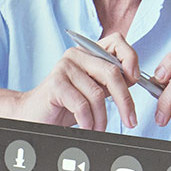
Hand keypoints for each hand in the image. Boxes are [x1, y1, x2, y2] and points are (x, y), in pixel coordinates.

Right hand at [12, 33, 141, 130]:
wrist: (34, 114)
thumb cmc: (66, 104)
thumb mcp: (94, 90)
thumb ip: (112, 81)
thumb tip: (136, 79)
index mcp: (88, 52)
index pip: (117, 41)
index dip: (131, 58)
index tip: (136, 79)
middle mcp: (76, 55)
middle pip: (112, 72)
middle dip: (125, 100)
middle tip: (130, 120)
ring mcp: (64, 67)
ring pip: (97, 94)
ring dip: (102, 118)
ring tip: (99, 129)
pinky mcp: (55, 83)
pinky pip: (82, 105)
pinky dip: (88, 121)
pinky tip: (86, 127)